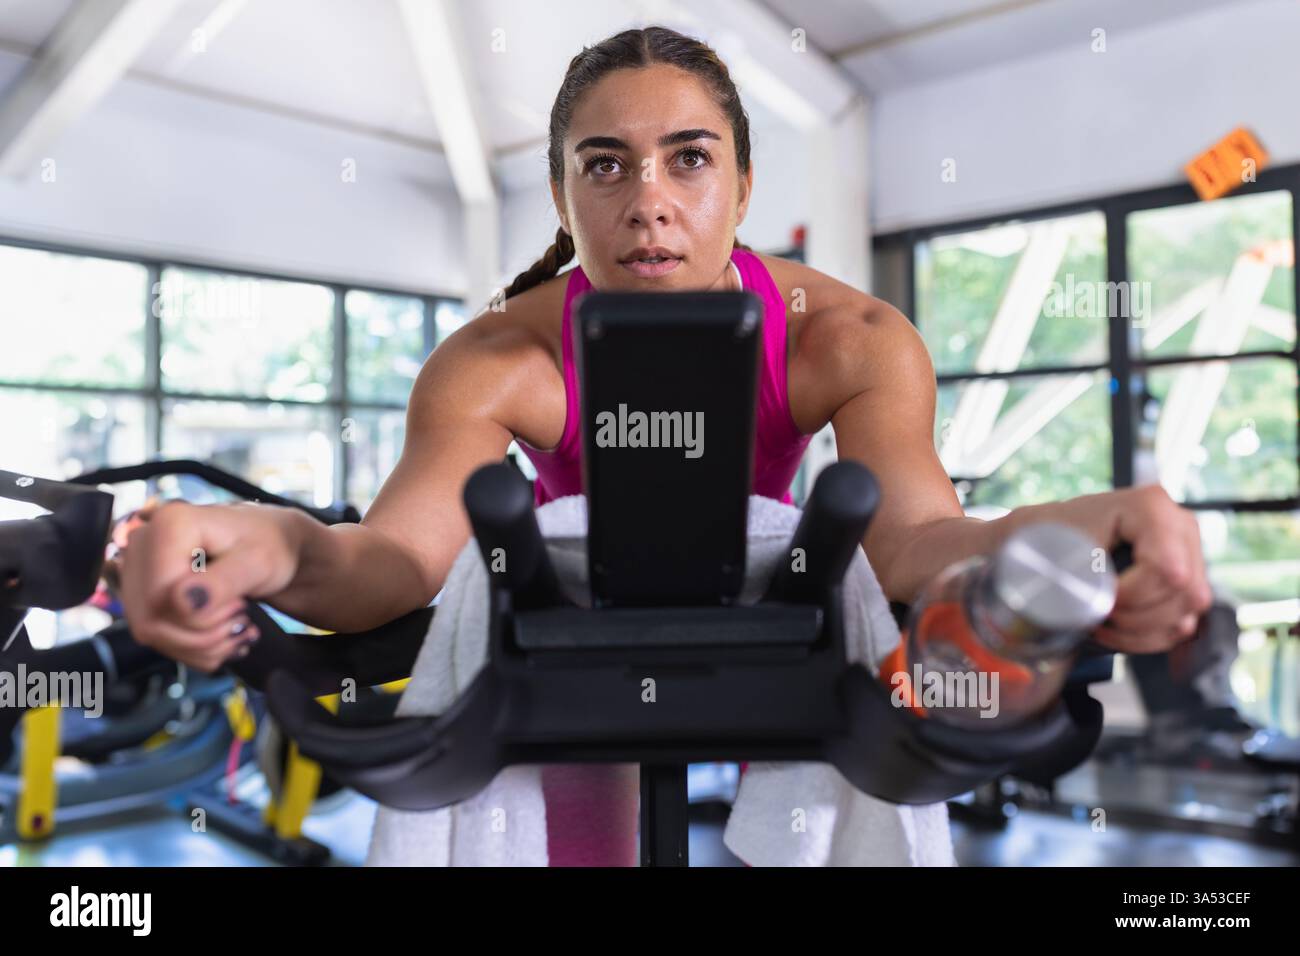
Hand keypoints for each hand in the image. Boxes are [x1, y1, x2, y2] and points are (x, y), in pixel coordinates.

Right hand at [116, 501, 304, 671]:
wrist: (272, 546)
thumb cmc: (269, 545)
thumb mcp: (259, 562)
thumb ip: (223, 582)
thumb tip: (180, 602)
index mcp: (170, 523)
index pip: (160, 594)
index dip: (199, 615)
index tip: (239, 605)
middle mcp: (143, 543)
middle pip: (150, 618)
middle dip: (202, 635)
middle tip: (240, 618)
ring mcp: (138, 569)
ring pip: (150, 632)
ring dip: (200, 644)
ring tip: (235, 626)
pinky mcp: (143, 592)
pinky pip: (155, 635)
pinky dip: (193, 646)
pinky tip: (221, 633)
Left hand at [1046, 484, 1213, 653]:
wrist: (1047, 535)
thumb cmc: (1052, 535)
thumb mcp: (1063, 546)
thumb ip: (1086, 572)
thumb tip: (1104, 602)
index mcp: (1152, 506)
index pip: (1166, 568)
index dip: (1133, 594)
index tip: (1100, 598)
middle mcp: (1179, 526)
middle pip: (1185, 592)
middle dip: (1137, 617)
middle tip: (1100, 614)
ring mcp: (1189, 554)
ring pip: (1187, 612)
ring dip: (1141, 631)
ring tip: (1104, 624)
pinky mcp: (1187, 581)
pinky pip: (1183, 624)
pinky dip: (1147, 637)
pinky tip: (1118, 630)